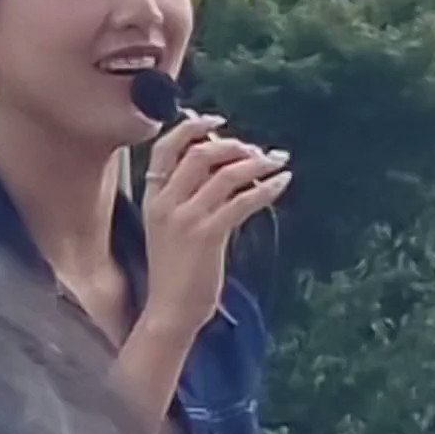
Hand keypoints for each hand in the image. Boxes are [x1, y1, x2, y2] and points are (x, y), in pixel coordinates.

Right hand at [141, 117, 290, 338]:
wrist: (169, 312)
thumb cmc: (175, 270)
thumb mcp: (169, 226)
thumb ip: (186, 194)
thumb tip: (221, 163)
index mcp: (152, 197)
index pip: (164, 148)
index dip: (191, 128)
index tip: (218, 121)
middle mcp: (165, 203)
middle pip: (199, 153)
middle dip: (233, 145)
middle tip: (256, 150)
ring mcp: (186, 218)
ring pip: (225, 174)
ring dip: (256, 163)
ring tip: (277, 162)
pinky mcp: (208, 235)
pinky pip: (243, 200)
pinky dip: (266, 187)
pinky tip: (282, 183)